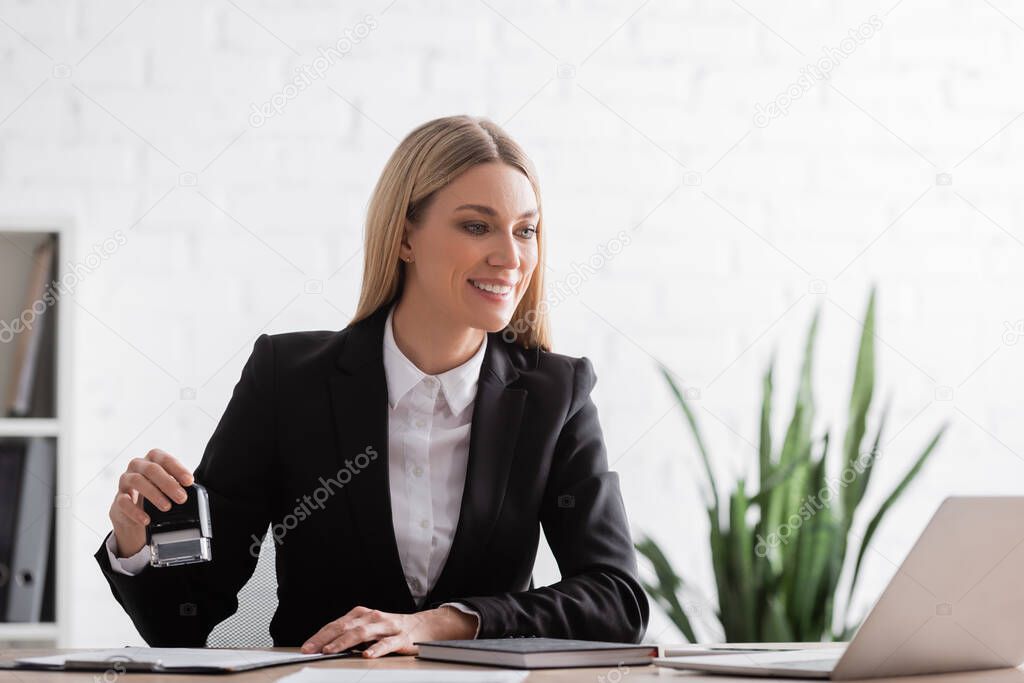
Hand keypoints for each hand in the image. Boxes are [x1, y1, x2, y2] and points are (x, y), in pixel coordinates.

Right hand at [108, 448, 193, 556]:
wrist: (133, 512)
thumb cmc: (156, 492)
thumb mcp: (168, 487)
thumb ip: (178, 486)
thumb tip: (196, 494)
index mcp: (152, 459)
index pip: (164, 458)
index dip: (177, 468)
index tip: (189, 481)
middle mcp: (137, 466)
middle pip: (151, 469)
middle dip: (168, 483)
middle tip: (182, 498)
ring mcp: (125, 481)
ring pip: (137, 481)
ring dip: (154, 494)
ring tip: (167, 507)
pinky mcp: (118, 499)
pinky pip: (123, 502)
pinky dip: (136, 511)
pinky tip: (147, 520)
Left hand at [301, 605, 478, 657]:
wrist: (422, 626)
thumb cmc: (389, 628)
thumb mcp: (367, 627)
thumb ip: (349, 634)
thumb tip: (323, 646)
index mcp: (361, 614)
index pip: (336, 624)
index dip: (320, 635)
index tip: (307, 647)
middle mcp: (372, 617)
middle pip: (346, 627)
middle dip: (327, 639)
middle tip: (313, 650)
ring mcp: (386, 627)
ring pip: (363, 632)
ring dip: (345, 642)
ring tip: (332, 650)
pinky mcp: (400, 638)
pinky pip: (387, 644)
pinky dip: (376, 649)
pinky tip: (367, 655)